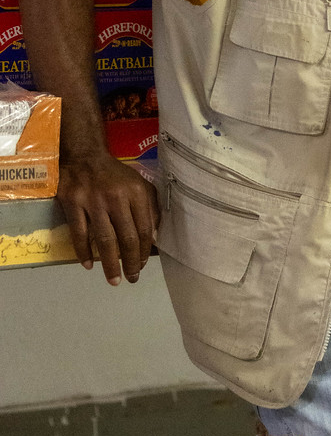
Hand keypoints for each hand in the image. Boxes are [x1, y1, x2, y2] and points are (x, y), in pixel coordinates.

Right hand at [58, 151, 159, 284]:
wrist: (84, 156)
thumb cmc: (115, 175)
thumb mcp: (139, 185)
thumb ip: (150, 208)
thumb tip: (153, 238)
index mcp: (136, 192)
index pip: (143, 228)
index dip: (144, 250)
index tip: (143, 264)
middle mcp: (116, 197)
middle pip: (126, 238)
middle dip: (131, 262)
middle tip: (132, 278)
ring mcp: (93, 201)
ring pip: (104, 240)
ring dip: (110, 264)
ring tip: (114, 280)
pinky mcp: (72, 203)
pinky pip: (79, 234)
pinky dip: (84, 252)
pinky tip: (88, 265)